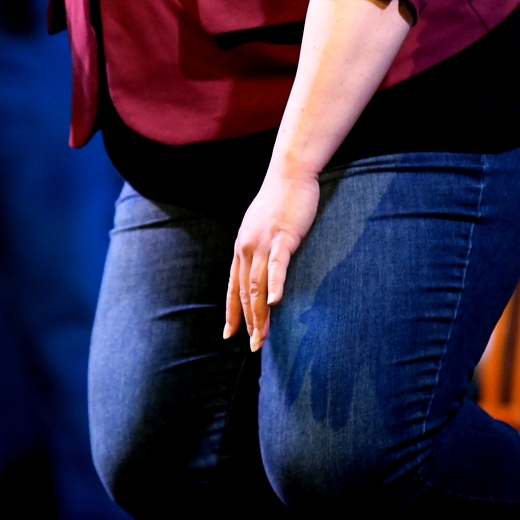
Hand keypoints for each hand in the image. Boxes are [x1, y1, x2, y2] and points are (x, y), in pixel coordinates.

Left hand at [224, 168, 320, 351]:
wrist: (289, 173)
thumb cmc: (280, 200)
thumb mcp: (263, 227)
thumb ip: (260, 247)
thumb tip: (261, 265)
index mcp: (242, 247)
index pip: (233, 287)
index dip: (232, 312)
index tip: (229, 334)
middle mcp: (247, 248)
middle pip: (244, 293)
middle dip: (248, 323)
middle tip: (254, 347)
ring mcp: (263, 243)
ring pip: (257, 286)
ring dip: (259, 315)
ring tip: (261, 338)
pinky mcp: (283, 237)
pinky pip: (278, 266)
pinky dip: (274, 285)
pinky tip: (274, 302)